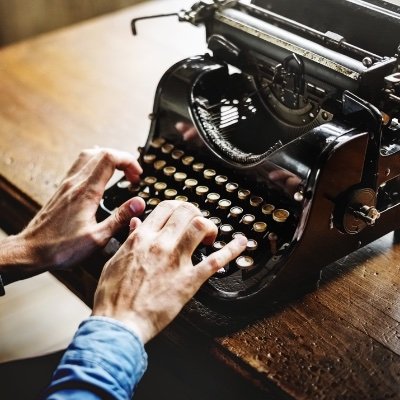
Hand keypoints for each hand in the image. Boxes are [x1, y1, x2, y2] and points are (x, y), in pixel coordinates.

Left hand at [0, 148, 144, 274]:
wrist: (31, 251)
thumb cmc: (61, 248)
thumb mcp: (97, 238)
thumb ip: (119, 218)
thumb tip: (138, 203)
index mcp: (86, 192)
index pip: (110, 158)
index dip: (128, 161)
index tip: (137, 176)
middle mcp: (75, 183)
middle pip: (101, 153)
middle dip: (122, 160)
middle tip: (133, 176)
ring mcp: (67, 184)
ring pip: (89, 156)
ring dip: (108, 159)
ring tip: (120, 172)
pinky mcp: (62, 189)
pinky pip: (80, 165)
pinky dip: (95, 164)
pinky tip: (100, 175)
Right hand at [92, 201, 246, 342]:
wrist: (118, 323)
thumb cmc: (113, 296)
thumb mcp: (115, 260)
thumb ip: (129, 239)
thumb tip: (137, 223)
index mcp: (141, 238)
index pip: (166, 207)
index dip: (178, 208)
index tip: (182, 216)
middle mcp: (160, 243)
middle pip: (186, 211)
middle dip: (196, 214)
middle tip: (197, 226)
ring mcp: (176, 261)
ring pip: (200, 226)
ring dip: (210, 227)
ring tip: (210, 237)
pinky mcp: (189, 280)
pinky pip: (215, 261)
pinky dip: (232, 250)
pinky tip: (241, 243)